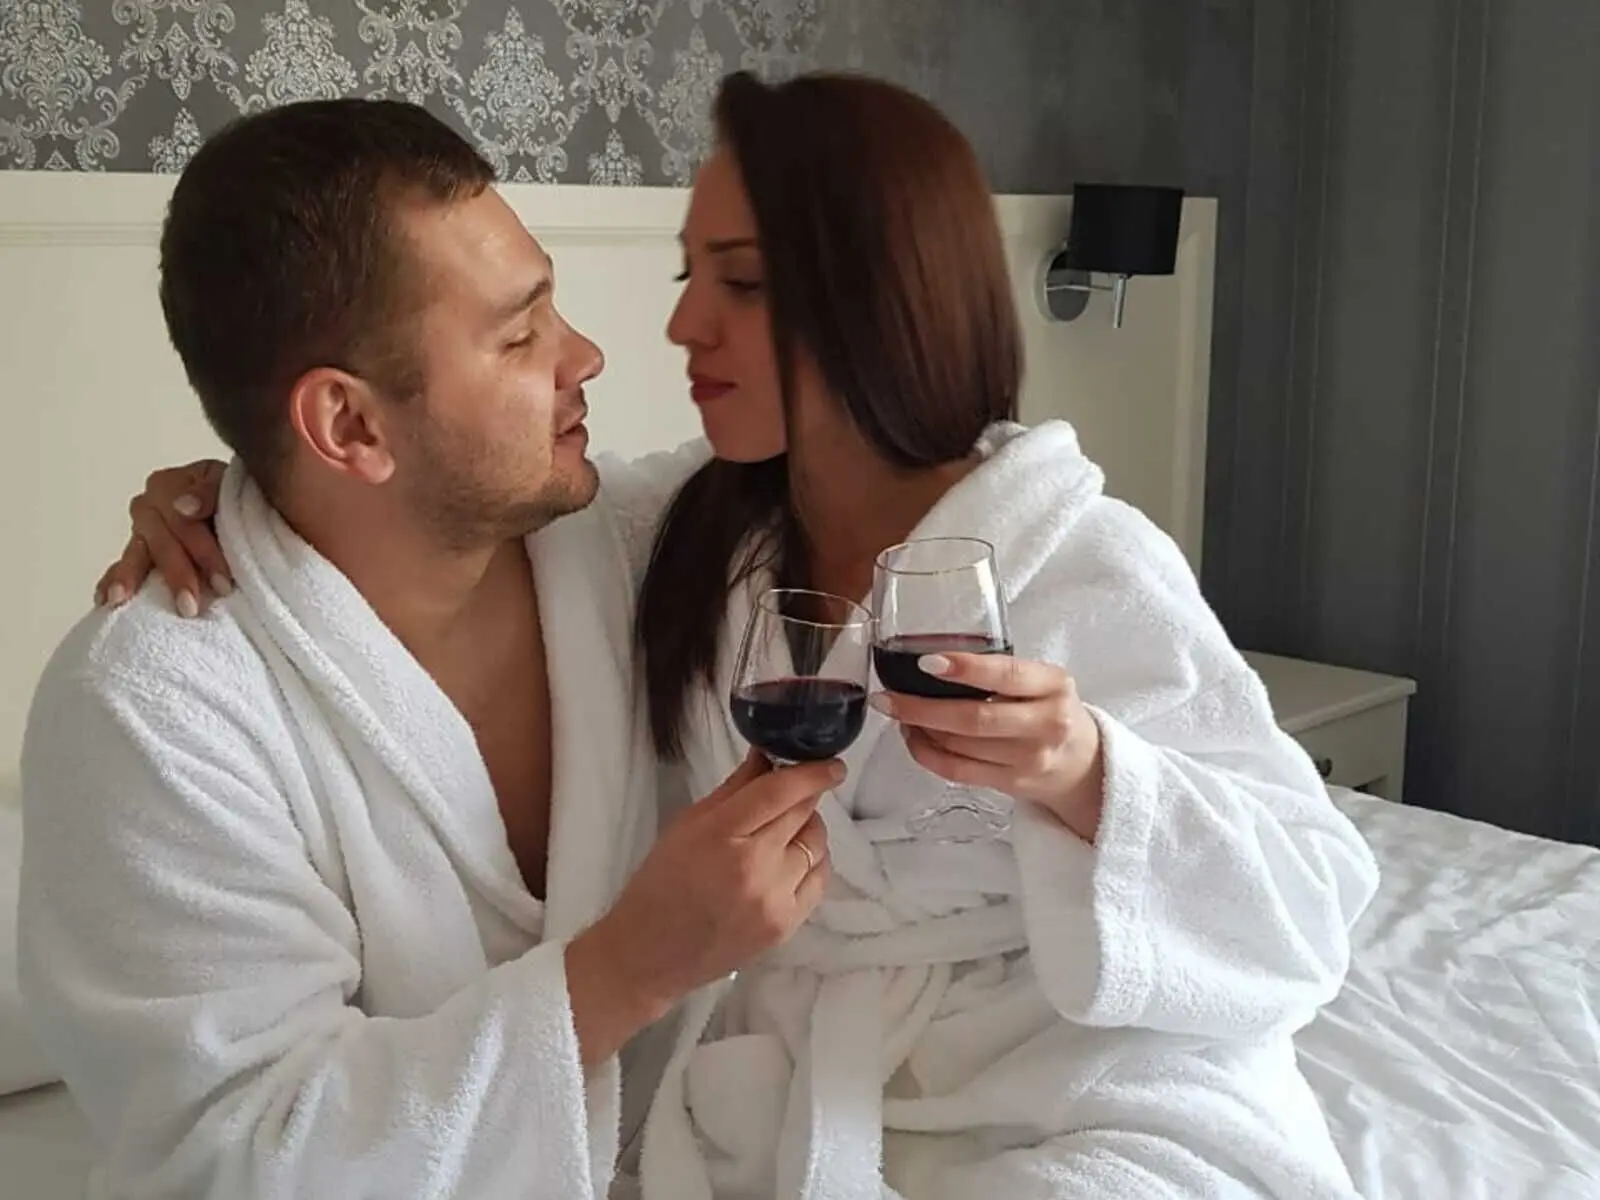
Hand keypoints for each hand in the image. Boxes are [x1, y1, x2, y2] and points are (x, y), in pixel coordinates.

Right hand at [94, 460, 229, 616]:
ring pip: (136, 554)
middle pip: (161, 542)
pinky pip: (122, 564)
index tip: (222, 582)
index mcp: (169, 485)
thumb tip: (184, 507)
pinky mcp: (138, 551)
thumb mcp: (228, 486)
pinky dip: (113, 580)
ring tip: (120, 598)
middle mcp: (149, 506)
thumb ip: (209, 492)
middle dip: (178, 574)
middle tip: (190, 606)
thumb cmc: (231, 497)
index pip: (182, 520)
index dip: (203, 552)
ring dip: (132, 577)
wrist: (233, 505)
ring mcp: (141, 530)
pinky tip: (104, 599)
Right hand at [564, 751, 835, 1063]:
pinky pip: (819, 880)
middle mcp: (754, 868)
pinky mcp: (786, 926)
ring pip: (817, 846)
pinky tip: (791, 861)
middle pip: (803, 815)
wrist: (649, 956)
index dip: (812, 773)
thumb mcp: (686, 825)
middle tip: (794, 793)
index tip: (832, 763)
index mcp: (720, 836)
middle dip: (805, 797)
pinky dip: (812, 862)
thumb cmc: (659, 884)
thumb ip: (734, 789)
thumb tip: (769, 757)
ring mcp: (774, 901)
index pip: (780, 793)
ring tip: (784, 833)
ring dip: (808, 830)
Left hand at [873, 652, 1105, 841]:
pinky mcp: (1011, 784)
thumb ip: (1002, 671)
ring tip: (898, 714)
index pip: (1007, 675)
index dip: (966, 670)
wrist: (1083, 764)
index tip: (927, 662)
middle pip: (975, 718)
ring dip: (920, 730)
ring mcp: (1029, 759)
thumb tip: (932, 663)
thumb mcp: (1043, 681)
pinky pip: (957, 771)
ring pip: (960, 747)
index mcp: (1054, 685)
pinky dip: (927, 755)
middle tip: (888, 698)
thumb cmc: (1051, 710)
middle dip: (922, 708)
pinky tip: (914, 738)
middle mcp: (1046, 723)